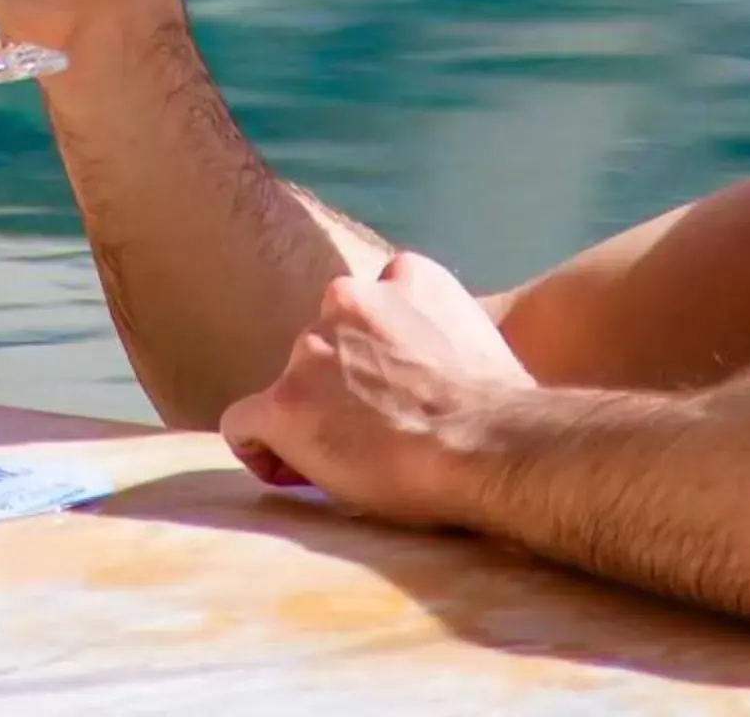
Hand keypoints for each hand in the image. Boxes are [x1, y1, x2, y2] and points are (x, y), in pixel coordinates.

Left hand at [218, 252, 532, 529]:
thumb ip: (434, 334)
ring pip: (291, 386)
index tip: (388, 398)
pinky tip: (291, 473)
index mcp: (403, 275)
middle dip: (339, 386)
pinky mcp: (285, 401)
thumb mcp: (475, 339)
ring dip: (312, 417)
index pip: (363, 310)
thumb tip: (430, 368)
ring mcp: (311, 349)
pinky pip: (244, 424)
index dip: (369, 360)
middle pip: (323, 346)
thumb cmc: (504, 412)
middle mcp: (346, 297)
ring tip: (351, 461)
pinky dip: (263, 450)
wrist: (495, 445)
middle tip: (373, 435)